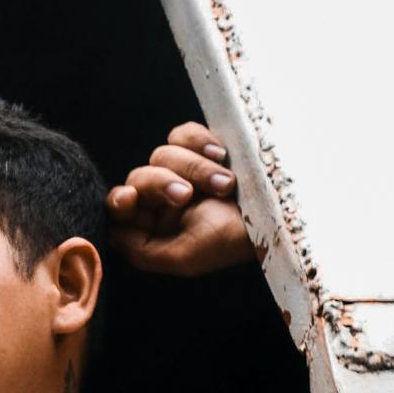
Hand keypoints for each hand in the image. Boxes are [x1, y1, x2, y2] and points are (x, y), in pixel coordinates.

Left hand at [105, 122, 254, 275]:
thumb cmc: (233, 242)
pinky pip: (183, 134)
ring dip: (193, 168)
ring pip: (162, 154)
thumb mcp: (184, 259)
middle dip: (160, 183)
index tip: (128, 197)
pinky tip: (221, 155)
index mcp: (155, 223)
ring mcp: (185, 170)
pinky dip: (198, 141)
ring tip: (225, 185)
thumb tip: (113, 233)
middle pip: (140, 176)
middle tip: (186, 195)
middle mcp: (165, 195)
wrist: (280, 217)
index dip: (119, 199)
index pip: (121, 206)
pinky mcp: (205, 147)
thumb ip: (142, 251)